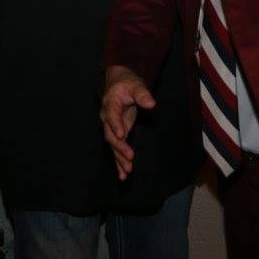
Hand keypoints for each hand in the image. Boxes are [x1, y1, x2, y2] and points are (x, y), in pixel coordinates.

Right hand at [101, 65, 154, 179]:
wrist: (119, 84)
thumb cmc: (127, 83)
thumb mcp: (135, 84)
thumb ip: (142, 94)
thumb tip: (151, 103)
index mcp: (110, 104)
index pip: (111, 116)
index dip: (115, 125)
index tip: (122, 135)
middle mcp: (107, 118)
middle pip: (111, 135)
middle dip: (119, 148)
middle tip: (130, 158)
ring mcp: (111, 127)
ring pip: (113, 145)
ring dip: (119, 159)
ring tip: (127, 172)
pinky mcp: (117, 133)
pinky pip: (116, 149)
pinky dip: (119, 162)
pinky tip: (123, 175)